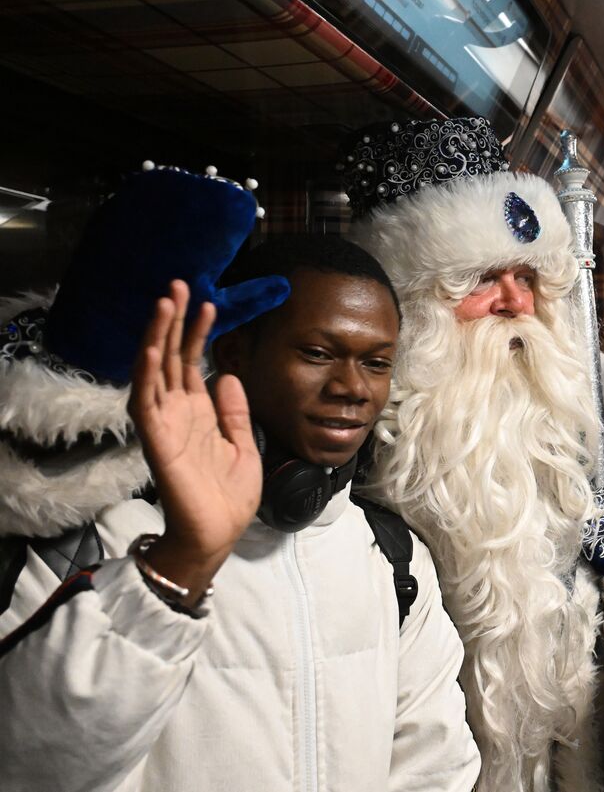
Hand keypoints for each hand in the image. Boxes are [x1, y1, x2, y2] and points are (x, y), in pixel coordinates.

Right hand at [127, 281, 262, 603]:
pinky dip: (149, 372)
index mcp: (198, 412)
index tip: (206, 301)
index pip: (192, 362)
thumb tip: (228, 375)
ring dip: (158, 335)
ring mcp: (165, 423)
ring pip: (155, 370)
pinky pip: (147, 400)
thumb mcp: (242, 443)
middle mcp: (177, 412)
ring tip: (165, 301)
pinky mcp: (157, 439)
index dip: (197, 332)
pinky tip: (154, 347)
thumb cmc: (228, 495)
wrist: (218, 533)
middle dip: (175, 321)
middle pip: (172, 357)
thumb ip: (234, 410)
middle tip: (178, 283)